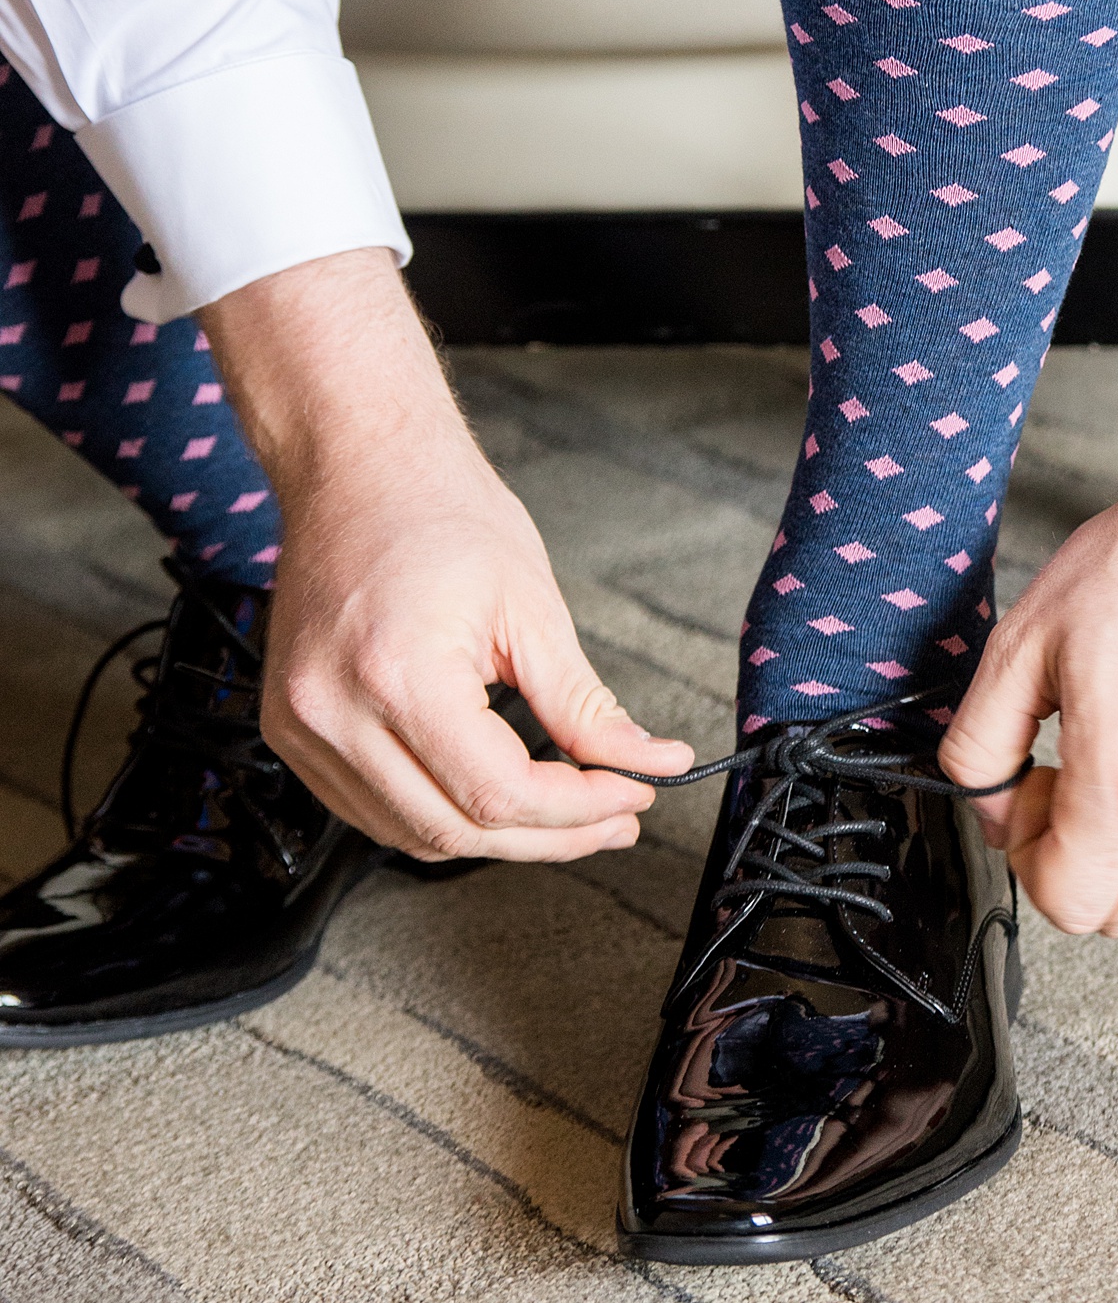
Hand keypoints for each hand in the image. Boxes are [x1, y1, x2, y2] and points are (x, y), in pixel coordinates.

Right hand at [203, 249, 693, 859]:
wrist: (357, 466)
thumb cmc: (437, 511)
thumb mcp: (531, 606)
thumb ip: (585, 705)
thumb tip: (643, 763)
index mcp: (396, 675)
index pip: (499, 794)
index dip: (579, 810)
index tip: (632, 795)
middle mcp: (332, 713)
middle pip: (455, 832)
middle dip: (549, 836)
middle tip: (614, 815)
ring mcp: (299, 726)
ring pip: (411, 836)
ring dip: (494, 835)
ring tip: (563, 811)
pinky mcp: (288, 729)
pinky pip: (370, 810)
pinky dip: (437, 815)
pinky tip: (488, 795)